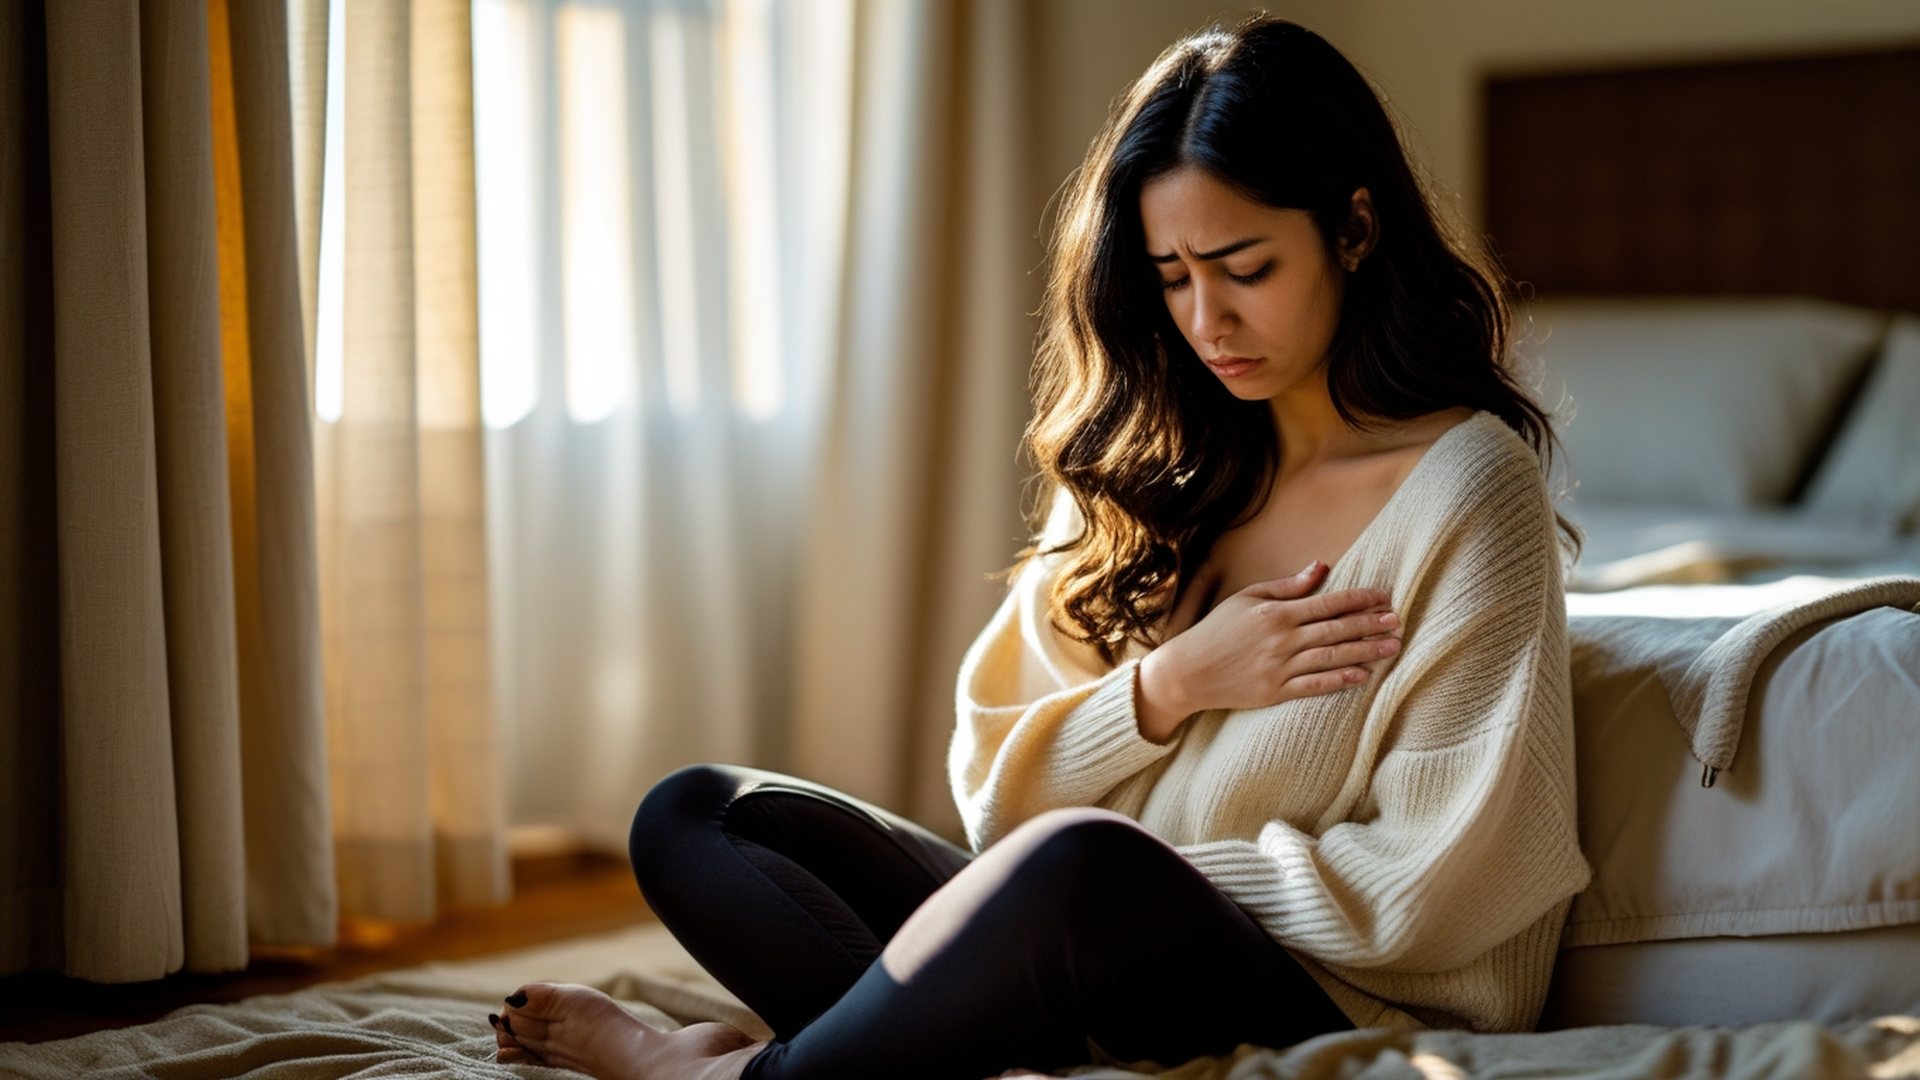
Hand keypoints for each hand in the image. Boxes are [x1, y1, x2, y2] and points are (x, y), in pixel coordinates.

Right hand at [1139, 561, 1399, 735]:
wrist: (1188, 671)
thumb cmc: (1217, 630)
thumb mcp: (1248, 598)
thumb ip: (1288, 586)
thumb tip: (1321, 568)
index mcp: (1277, 613)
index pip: (1328, 603)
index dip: (1359, 600)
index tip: (1385, 597)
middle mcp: (1282, 639)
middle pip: (1336, 630)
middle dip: (1371, 624)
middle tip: (1399, 621)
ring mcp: (1280, 667)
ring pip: (1332, 657)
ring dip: (1365, 651)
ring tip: (1392, 647)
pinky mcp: (1276, 692)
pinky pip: (1315, 685)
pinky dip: (1340, 680)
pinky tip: (1363, 675)